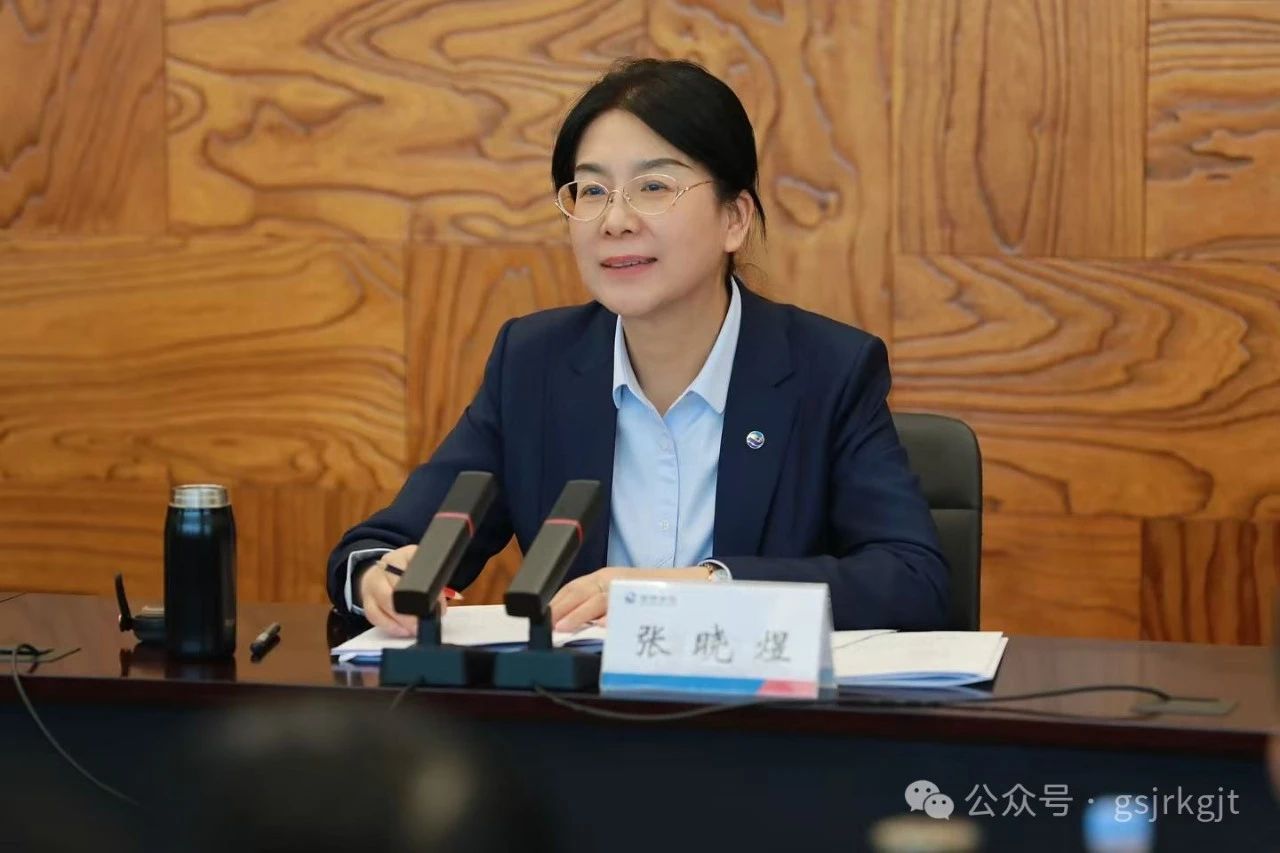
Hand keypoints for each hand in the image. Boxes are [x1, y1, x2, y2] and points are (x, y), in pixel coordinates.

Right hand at [358, 545, 448, 637]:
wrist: (383, 571)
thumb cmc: (408, 572)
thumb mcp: (422, 569)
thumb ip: (433, 583)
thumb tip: (439, 607)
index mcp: (401, 557)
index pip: (411, 574)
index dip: (423, 593)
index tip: (434, 604)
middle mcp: (383, 568)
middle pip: (391, 593)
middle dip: (407, 613)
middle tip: (420, 623)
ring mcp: (372, 584)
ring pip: (381, 605)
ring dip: (399, 622)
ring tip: (413, 629)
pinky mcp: (366, 600)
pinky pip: (373, 616)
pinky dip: (389, 626)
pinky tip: (401, 630)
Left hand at [550, 566, 709, 631]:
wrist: (694, 584)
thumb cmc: (656, 592)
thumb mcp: (622, 595)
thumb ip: (601, 607)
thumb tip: (577, 625)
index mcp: (606, 576)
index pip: (573, 587)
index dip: (556, 601)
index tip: (541, 615)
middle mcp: (614, 578)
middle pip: (580, 591)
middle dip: (560, 608)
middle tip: (545, 623)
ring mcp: (628, 585)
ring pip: (598, 598)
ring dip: (579, 614)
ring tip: (563, 627)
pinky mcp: (644, 594)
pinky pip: (624, 607)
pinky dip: (612, 617)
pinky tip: (601, 628)